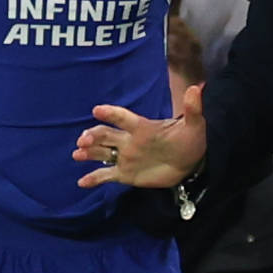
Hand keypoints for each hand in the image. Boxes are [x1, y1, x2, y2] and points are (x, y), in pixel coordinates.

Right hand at [76, 83, 206, 188]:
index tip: (97, 110)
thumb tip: (195, 89)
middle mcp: (129, 141)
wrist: (190, 164)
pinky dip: (93, 179)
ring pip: (102, 153)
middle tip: (83, 140)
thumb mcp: (195, 125)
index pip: (124, 118)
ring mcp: (125, 157)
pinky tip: (81, 182)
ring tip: (78, 154)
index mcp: (142, 128)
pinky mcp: (126, 174)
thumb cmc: (190, 140)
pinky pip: (106, 175)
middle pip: (106, 134)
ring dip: (88, 152)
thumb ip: (192, 109)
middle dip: (93, 135)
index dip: (111, 113)